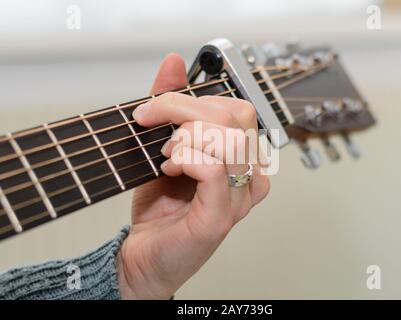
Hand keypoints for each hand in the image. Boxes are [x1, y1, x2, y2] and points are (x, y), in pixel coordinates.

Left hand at [116, 53, 269, 298]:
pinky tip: (171, 168)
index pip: (237, 109)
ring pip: (227, 139)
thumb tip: (174, 62)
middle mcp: (248, 177)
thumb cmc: (158, 207)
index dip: (194, 99)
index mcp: (240, 158)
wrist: (142, 255)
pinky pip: (215, 169)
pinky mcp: (220, 218)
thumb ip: (170, 106)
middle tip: (152, 125)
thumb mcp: (160, 146)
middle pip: (235, 117)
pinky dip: (187, 158)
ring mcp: (238, 199)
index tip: (154, 108)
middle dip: (183, 110)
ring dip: (185, 138)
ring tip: (165, 156)